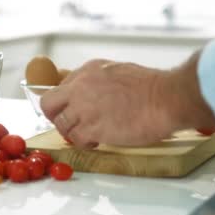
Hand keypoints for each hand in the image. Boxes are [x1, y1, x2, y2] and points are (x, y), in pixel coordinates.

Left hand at [40, 54, 214, 147]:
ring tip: (92, 134)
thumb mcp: (118, 71)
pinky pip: (76, 139)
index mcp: (88, 70)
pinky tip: (99, 140)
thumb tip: (90, 90)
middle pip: (48, 104)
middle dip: (56, 116)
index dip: (64, 103)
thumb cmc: (151, 87)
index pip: (59, 87)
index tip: (69, 112)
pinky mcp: (91, 128)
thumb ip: (98, 81)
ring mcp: (84, 107)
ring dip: (74, 132)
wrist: (166, 98)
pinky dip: (85, 143)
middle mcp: (81, 86)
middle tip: (71, 125)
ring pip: (61, 125)